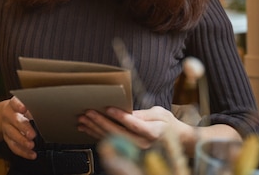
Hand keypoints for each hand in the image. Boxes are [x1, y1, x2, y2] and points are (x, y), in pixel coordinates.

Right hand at [0, 96, 36, 158]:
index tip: (24, 109)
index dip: (19, 105)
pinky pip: (13, 146)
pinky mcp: (7, 138)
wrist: (6, 114)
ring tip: (31, 145)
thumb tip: (47, 110)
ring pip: (12, 135)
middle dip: (24, 128)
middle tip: (32, 134)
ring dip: (22, 141)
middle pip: (15, 121)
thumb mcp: (26, 103)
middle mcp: (8, 115)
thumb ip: (34, 106)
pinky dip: (23, 152)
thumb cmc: (20, 108)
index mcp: (13, 104)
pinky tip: (31, 154)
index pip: (15, 103)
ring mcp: (6, 127)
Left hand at [77, 106, 192, 149]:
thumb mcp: (159, 113)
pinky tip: (87, 128)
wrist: (174, 140)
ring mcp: (135, 150)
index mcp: (152, 132)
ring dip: (95, 129)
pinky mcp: (128, 150)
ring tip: (83, 119)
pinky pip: (110, 142)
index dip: (120, 116)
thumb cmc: (166, 124)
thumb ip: (143, 114)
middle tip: (88, 113)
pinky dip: (96, 134)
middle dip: (100, 122)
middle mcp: (143, 144)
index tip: (108, 108)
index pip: (133, 124)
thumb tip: (127, 111)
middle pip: (118, 133)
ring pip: (111, 139)